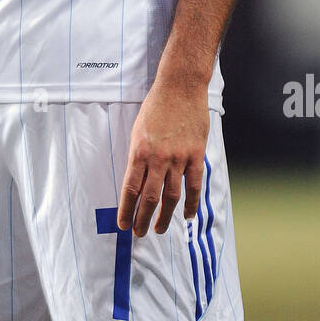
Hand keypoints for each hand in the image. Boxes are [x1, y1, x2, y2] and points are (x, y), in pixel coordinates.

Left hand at [117, 82, 209, 236]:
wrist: (180, 87)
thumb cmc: (156, 106)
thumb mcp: (138, 130)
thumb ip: (138, 156)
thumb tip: (136, 181)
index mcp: (139, 151)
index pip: (130, 189)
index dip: (126, 210)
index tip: (123, 224)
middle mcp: (158, 158)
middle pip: (150, 198)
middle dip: (143, 219)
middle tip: (139, 233)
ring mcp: (178, 157)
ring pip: (171, 196)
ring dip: (165, 216)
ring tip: (160, 229)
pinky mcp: (196, 155)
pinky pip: (194, 185)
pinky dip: (191, 203)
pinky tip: (187, 215)